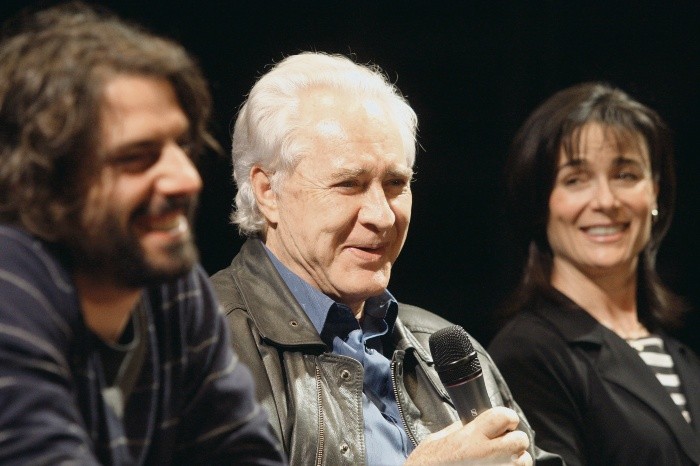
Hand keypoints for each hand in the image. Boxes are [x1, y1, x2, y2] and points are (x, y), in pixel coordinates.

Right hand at [405, 406, 530, 464]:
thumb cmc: (426, 465)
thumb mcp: (438, 440)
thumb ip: (460, 429)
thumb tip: (472, 423)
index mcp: (471, 437)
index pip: (504, 416)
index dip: (506, 417)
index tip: (502, 421)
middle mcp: (488, 456)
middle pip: (520, 440)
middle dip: (513, 439)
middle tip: (500, 442)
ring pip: (524, 462)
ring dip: (515, 460)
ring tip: (499, 461)